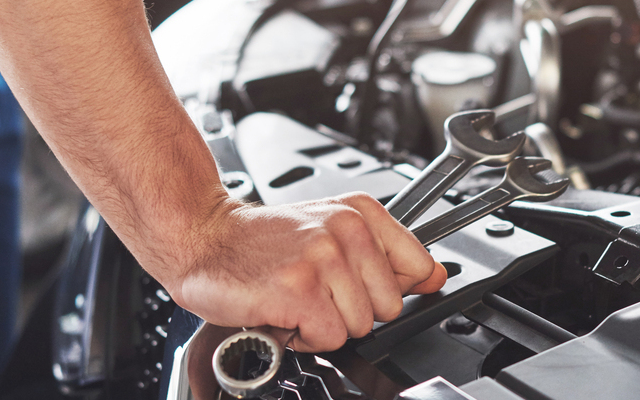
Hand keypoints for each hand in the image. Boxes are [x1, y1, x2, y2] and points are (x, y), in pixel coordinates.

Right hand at [169, 192, 447, 351]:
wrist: (203, 237)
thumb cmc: (262, 240)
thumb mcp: (331, 230)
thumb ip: (388, 254)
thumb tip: (436, 276)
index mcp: (360, 213)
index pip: (418, 266)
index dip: (388, 288)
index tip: (359, 284)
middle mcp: (346, 230)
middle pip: (389, 307)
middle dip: (352, 310)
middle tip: (315, 291)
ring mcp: (323, 259)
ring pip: (360, 326)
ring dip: (324, 324)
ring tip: (296, 299)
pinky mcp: (300, 290)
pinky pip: (330, 338)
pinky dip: (303, 337)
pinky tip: (283, 312)